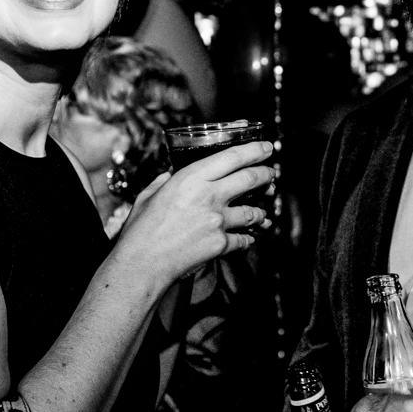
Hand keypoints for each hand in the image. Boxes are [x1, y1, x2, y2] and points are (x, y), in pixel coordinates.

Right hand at [114, 140, 275, 285]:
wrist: (142, 263)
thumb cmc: (141, 230)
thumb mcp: (150, 194)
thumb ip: (166, 180)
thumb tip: (172, 174)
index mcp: (191, 178)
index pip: (232, 157)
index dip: (254, 150)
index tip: (265, 148)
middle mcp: (209, 196)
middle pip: (251, 179)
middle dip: (267, 175)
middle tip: (271, 174)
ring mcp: (217, 221)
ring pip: (253, 212)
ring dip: (261, 212)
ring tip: (261, 212)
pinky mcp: (220, 244)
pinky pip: (243, 239)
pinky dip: (247, 239)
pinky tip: (246, 238)